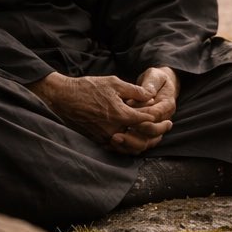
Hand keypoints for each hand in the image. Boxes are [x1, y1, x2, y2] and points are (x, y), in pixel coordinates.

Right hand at [27, 73, 170, 155]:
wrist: (63, 98)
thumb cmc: (88, 87)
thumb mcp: (114, 83)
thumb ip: (135, 91)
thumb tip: (151, 97)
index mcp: (120, 114)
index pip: (146, 120)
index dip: (159, 118)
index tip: (167, 117)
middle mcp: (113, 129)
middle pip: (141, 137)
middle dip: (157, 133)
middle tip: (167, 128)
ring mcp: (104, 137)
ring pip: (130, 146)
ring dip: (144, 141)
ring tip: (154, 135)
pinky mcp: (97, 140)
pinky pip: (117, 148)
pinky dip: (129, 145)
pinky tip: (136, 139)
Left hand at [120, 65, 180, 152]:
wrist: (159, 85)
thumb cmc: (155, 80)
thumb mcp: (154, 76)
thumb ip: (151, 83)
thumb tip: (147, 93)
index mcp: (167, 105)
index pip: (154, 115)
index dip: (140, 118)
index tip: (125, 118)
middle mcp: (163, 120)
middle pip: (151, 135)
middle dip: (134, 137)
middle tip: (116, 135)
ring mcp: (155, 128)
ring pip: (145, 143)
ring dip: (130, 144)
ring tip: (113, 139)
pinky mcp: (146, 133)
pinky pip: (138, 145)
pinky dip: (127, 146)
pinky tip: (113, 142)